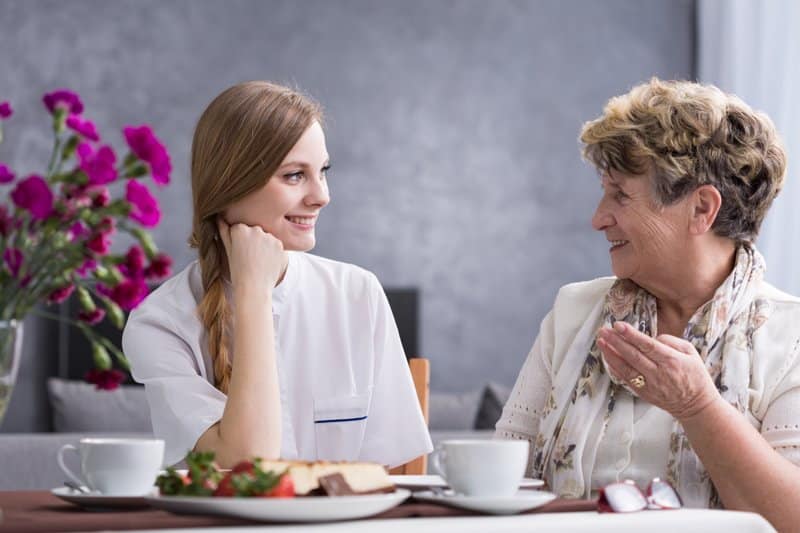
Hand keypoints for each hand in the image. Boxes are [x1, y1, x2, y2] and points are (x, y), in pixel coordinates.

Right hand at [217, 219, 286, 291]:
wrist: (254, 288)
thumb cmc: (238, 271)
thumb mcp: (227, 250)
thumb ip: (224, 231)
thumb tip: (219, 217)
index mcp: (240, 229)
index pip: (241, 228)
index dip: (240, 241)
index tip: (240, 252)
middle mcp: (256, 229)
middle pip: (255, 232)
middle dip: (254, 242)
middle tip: (249, 258)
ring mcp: (270, 237)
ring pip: (267, 238)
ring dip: (265, 247)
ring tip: (259, 262)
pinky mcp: (281, 246)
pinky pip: (277, 247)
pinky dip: (274, 254)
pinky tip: (267, 264)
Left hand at [596, 322, 720, 420]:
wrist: (696, 405)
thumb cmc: (695, 375)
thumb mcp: (691, 352)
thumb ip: (671, 341)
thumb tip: (652, 337)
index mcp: (672, 361)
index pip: (648, 345)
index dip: (631, 335)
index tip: (618, 325)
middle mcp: (659, 373)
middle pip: (633, 355)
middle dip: (616, 341)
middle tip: (604, 330)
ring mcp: (650, 385)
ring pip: (626, 368)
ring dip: (611, 354)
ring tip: (601, 341)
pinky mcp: (643, 393)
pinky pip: (626, 379)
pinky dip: (615, 367)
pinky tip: (607, 357)